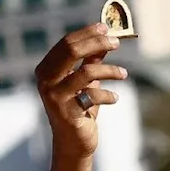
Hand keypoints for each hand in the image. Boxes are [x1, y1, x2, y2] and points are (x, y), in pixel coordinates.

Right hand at [34, 23, 127, 161]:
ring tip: (124, 74)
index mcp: (46, 69)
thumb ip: (91, 59)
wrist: (73, 142)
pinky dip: (109, 95)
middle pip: (72, 50)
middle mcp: (45, 81)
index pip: (67, 42)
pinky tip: (115, 98)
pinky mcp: (67, 112)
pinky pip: (94, 96)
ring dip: (110, 70)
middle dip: (97, 43)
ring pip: (87, 72)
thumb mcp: (85, 81)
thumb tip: (105, 37)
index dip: (88, 33)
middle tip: (117, 42)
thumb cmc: (80, 108)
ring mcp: (54, 97)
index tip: (107, 29)